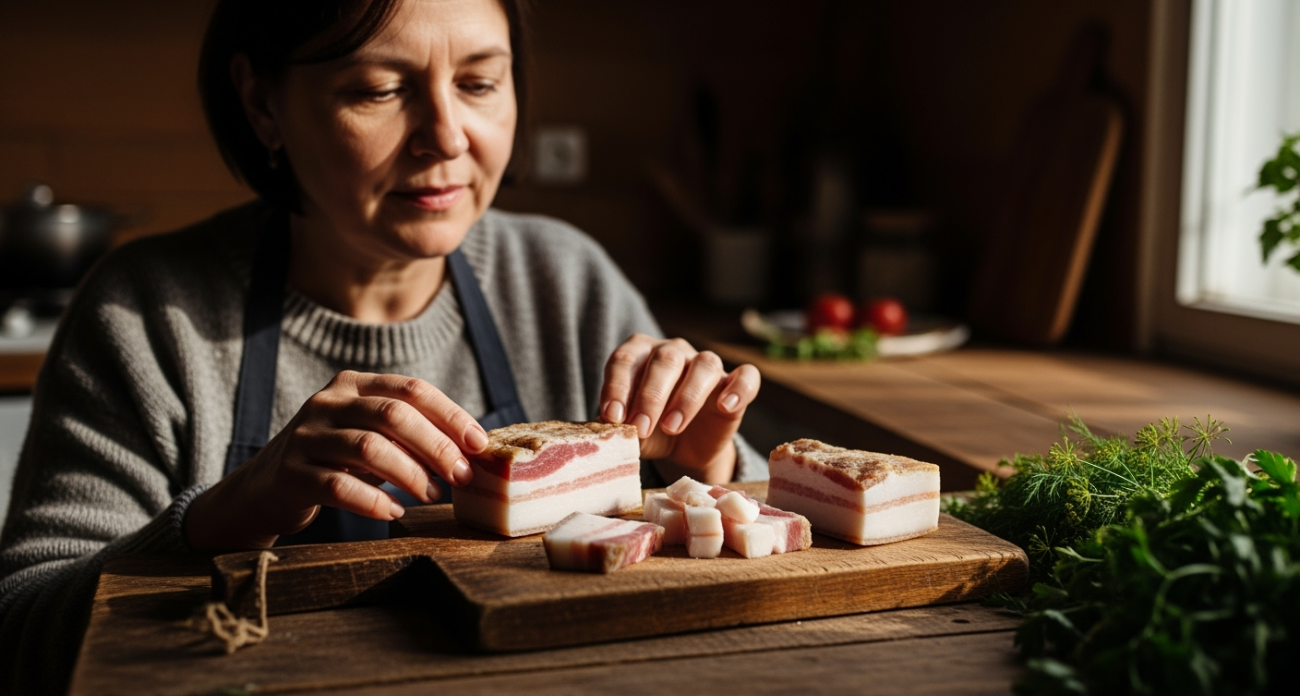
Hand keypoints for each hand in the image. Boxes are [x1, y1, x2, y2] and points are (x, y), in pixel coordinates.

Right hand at [184, 371, 487, 549]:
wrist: (266, 488)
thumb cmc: (336, 461)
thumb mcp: (370, 436)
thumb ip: (411, 434)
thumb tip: (472, 452)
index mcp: (353, 384)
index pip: (411, 389)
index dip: (450, 415)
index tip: (479, 444)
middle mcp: (327, 403)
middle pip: (393, 415)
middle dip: (436, 447)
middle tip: (462, 476)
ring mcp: (305, 437)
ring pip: (368, 448)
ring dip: (410, 474)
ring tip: (432, 495)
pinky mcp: (292, 474)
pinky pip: (339, 487)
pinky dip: (374, 501)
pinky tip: (395, 512)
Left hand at [599, 334, 759, 483]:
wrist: (685, 449)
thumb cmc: (651, 429)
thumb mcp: (630, 430)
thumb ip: (617, 427)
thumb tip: (602, 432)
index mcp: (640, 354)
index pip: (625, 359)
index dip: (617, 387)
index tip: (613, 417)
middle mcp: (673, 351)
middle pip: (664, 361)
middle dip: (650, 396)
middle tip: (641, 428)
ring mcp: (705, 364)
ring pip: (703, 365)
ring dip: (686, 397)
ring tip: (672, 426)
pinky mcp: (734, 383)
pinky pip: (746, 376)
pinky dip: (739, 388)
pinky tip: (725, 406)